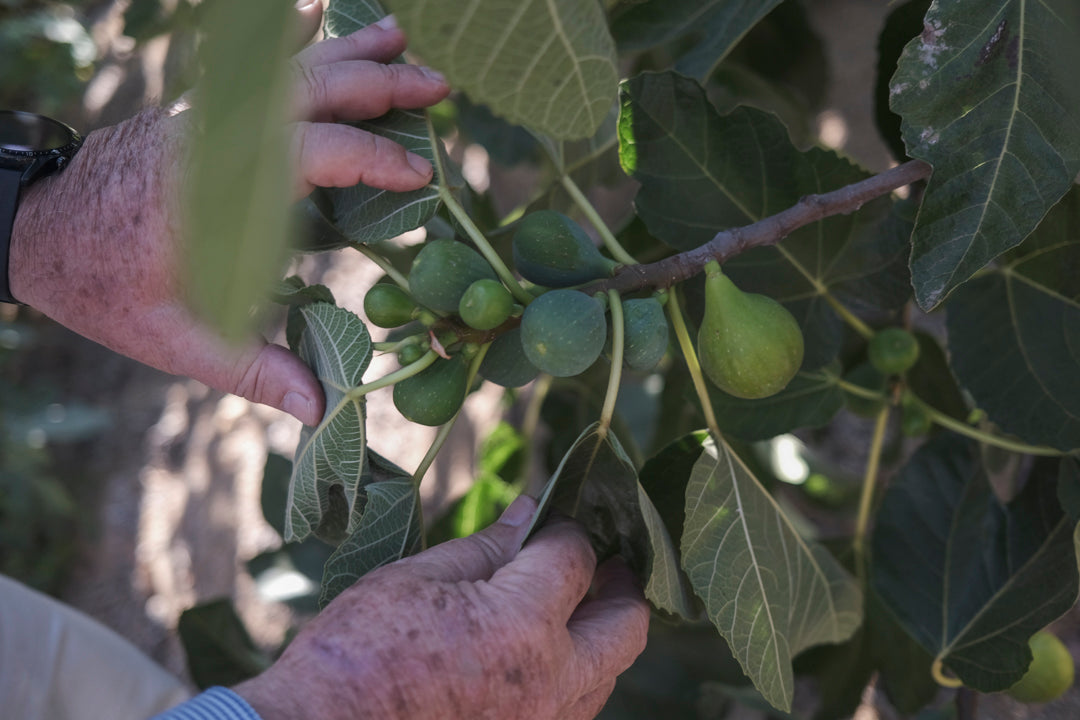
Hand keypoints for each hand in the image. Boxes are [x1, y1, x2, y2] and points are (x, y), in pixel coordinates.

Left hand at [8, 14, 448, 425]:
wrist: (37, 233)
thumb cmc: (106, 289)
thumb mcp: (177, 342)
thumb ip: (252, 370)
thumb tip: (321, 408)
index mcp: (213, 192)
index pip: (308, 153)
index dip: (371, 159)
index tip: (421, 174)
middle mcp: (211, 140)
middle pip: (306, 93)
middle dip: (377, 86)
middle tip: (438, 89)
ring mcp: (204, 118)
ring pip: (283, 69)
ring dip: (346, 53)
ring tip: (400, 38)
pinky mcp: (199, 113)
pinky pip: (254, 69)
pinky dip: (291, 41)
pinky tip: (318, 16)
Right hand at [234, 496, 649, 719]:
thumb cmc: (356, 655)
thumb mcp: (414, 580)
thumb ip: (485, 548)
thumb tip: (530, 514)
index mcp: (523, 624)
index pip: (576, 557)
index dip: (563, 528)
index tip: (546, 521)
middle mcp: (552, 681)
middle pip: (627, 623)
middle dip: (618, 583)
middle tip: (599, 561)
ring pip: (609, 671)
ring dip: (599, 631)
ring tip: (570, 604)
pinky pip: (577, 706)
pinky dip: (574, 672)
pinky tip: (539, 652)